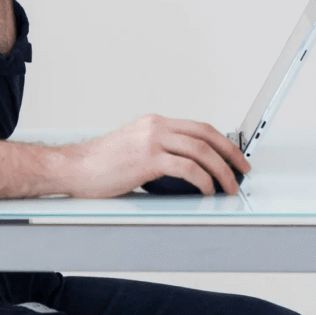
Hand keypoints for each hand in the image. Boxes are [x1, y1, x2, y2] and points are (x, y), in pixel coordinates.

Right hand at [64, 115, 250, 198]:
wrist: (72, 168)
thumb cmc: (98, 165)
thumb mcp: (133, 149)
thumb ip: (158, 152)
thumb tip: (186, 170)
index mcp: (155, 123)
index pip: (199, 128)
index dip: (222, 142)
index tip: (235, 157)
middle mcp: (156, 127)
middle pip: (206, 135)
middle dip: (230, 154)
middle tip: (242, 170)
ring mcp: (152, 141)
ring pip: (201, 151)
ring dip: (221, 171)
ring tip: (228, 187)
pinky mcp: (147, 159)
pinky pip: (187, 168)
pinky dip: (203, 180)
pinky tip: (207, 191)